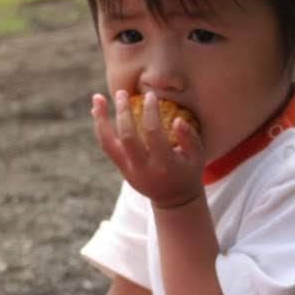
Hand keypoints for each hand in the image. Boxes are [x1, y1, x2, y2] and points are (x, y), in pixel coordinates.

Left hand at [92, 90, 203, 208]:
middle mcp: (142, 168)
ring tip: (97, 98)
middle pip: (127, 136)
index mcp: (163, 164)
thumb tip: (177, 120)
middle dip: (123, 112)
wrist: (173, 200)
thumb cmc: (187, 172)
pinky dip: (101, 127)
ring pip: (108, 143)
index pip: (153, 133)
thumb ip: (190, 138)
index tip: (150, 95)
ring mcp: (129, 169)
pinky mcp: (121, 168)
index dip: (150, 112)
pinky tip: (97, 111)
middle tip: (122, 93)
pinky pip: (107, 146)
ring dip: (101, 119)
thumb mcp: (197, 157)